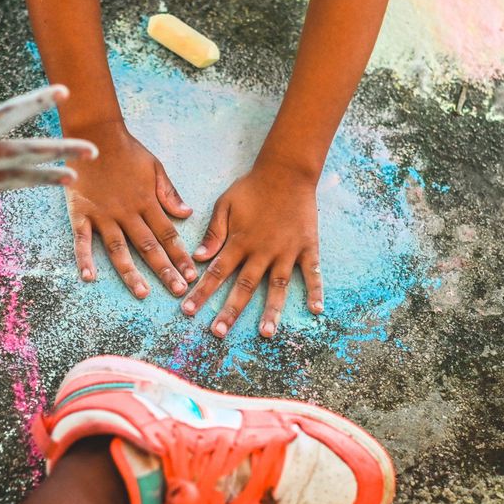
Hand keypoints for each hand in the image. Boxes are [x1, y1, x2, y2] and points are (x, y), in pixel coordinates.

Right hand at [66, 120, 195, 297]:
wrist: (95, 134)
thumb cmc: (127, 150)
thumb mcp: (156, 166)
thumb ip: (169, 193)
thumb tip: (187, 213)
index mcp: (147, 202)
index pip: (168, 235)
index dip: (181, 256)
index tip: (192, 275)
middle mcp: (127, 213)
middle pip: (149, 247)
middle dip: (165, 270)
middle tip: (178, 292)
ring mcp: (103, 215)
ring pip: (120, 249)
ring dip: (131, 273)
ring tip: (142, 293)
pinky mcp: (81, 213)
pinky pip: (82, 240)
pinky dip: (84, 258)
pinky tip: (89, 277)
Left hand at [180, 163, 324, 337]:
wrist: (286, 171)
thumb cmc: (252, 187)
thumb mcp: (225, 204)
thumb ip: (214, 233)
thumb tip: (198, 258)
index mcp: (239, 242)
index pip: (215, 273)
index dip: (201, 293)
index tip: (187, 311)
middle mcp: (262, 251)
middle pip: (243, 287)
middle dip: (229, 311)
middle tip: (218, 333)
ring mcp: (286, 251)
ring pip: (277, 286)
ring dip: (271, 310)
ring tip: (266, 332)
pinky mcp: (307, 246)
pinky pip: (312, 272)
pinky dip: (315, 290)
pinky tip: (316, 310)